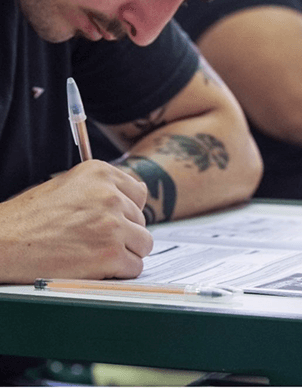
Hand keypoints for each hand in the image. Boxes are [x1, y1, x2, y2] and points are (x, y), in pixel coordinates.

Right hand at [0, 160, 152, 283]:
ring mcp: (113, 225)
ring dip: (125, 252)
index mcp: (100, 173)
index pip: (139, 194)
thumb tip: (143, 189)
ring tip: (95, 253)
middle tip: (92, 239)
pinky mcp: (111, 254)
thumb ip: (106, 188)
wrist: (3, 243)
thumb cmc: (30, 218)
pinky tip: (95, 266)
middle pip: (141, 221)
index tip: (107, 219)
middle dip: (123, 233)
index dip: (125, 211)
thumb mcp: (69, 186)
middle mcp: (111, 196)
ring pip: (143, 244)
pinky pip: (135, 267)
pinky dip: (119, 272)